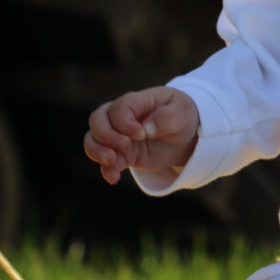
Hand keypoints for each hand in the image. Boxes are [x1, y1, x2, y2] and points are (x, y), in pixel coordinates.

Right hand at [84, 87, 199, 184]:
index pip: (118, 108)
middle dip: (105, 136)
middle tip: (126, 147)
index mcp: (137, 102)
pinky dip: (106, 169)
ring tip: (112, 162)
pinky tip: (114, 178)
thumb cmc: (183, 116)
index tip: (142, 134)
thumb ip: (166, 118)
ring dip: (97, 152)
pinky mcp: (122, 154)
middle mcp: (122, 117)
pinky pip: (104, 161)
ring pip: (93, 139)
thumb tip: (146, 129)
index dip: (124, 123)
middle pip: (97, 120)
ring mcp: (119, 136)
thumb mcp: (182, 113)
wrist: (187, 135)